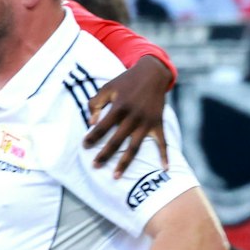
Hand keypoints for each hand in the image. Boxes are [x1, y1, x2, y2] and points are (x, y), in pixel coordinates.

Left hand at [84, 57, 170, 176]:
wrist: (153, 73)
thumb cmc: (126, 81)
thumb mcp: (107, 87)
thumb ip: (96, 104)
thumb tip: (90, 123)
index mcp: (119, 107)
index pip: (102, 127)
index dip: (92, 138)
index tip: (84, 146)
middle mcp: (133, 116)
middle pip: (116, 141)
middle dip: (104, 155)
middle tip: (95, 166)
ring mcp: (147, 122)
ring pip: (135, 147)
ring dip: (125, 163)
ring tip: (115, 176)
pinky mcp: (158, 123)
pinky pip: (163, 142)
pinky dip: (165, 155)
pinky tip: (165, 169)